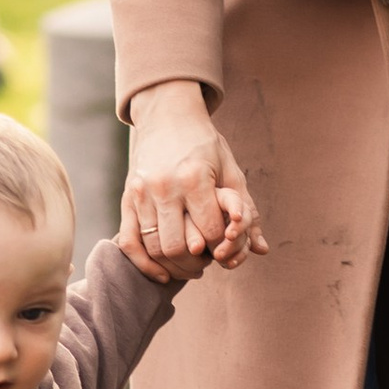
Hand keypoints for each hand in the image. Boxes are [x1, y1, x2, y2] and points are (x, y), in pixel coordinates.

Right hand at [121, 80, 266, 279]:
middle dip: (196, 263)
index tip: (224, 245)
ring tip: (190, 267)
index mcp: (194, 179)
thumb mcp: (231, 170)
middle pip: (179, 247)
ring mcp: (141, 194)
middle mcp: (164, 188)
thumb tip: (262, 249)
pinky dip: (144, 264)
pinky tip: (162, 273)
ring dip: (174, 266)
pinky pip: (129, 242)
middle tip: (207, 263)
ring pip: (155, 248)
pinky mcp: (127, 198)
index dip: (221, 246)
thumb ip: (246, 211)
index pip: (210, 232)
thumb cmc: (205, 143)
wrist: (167, 115)